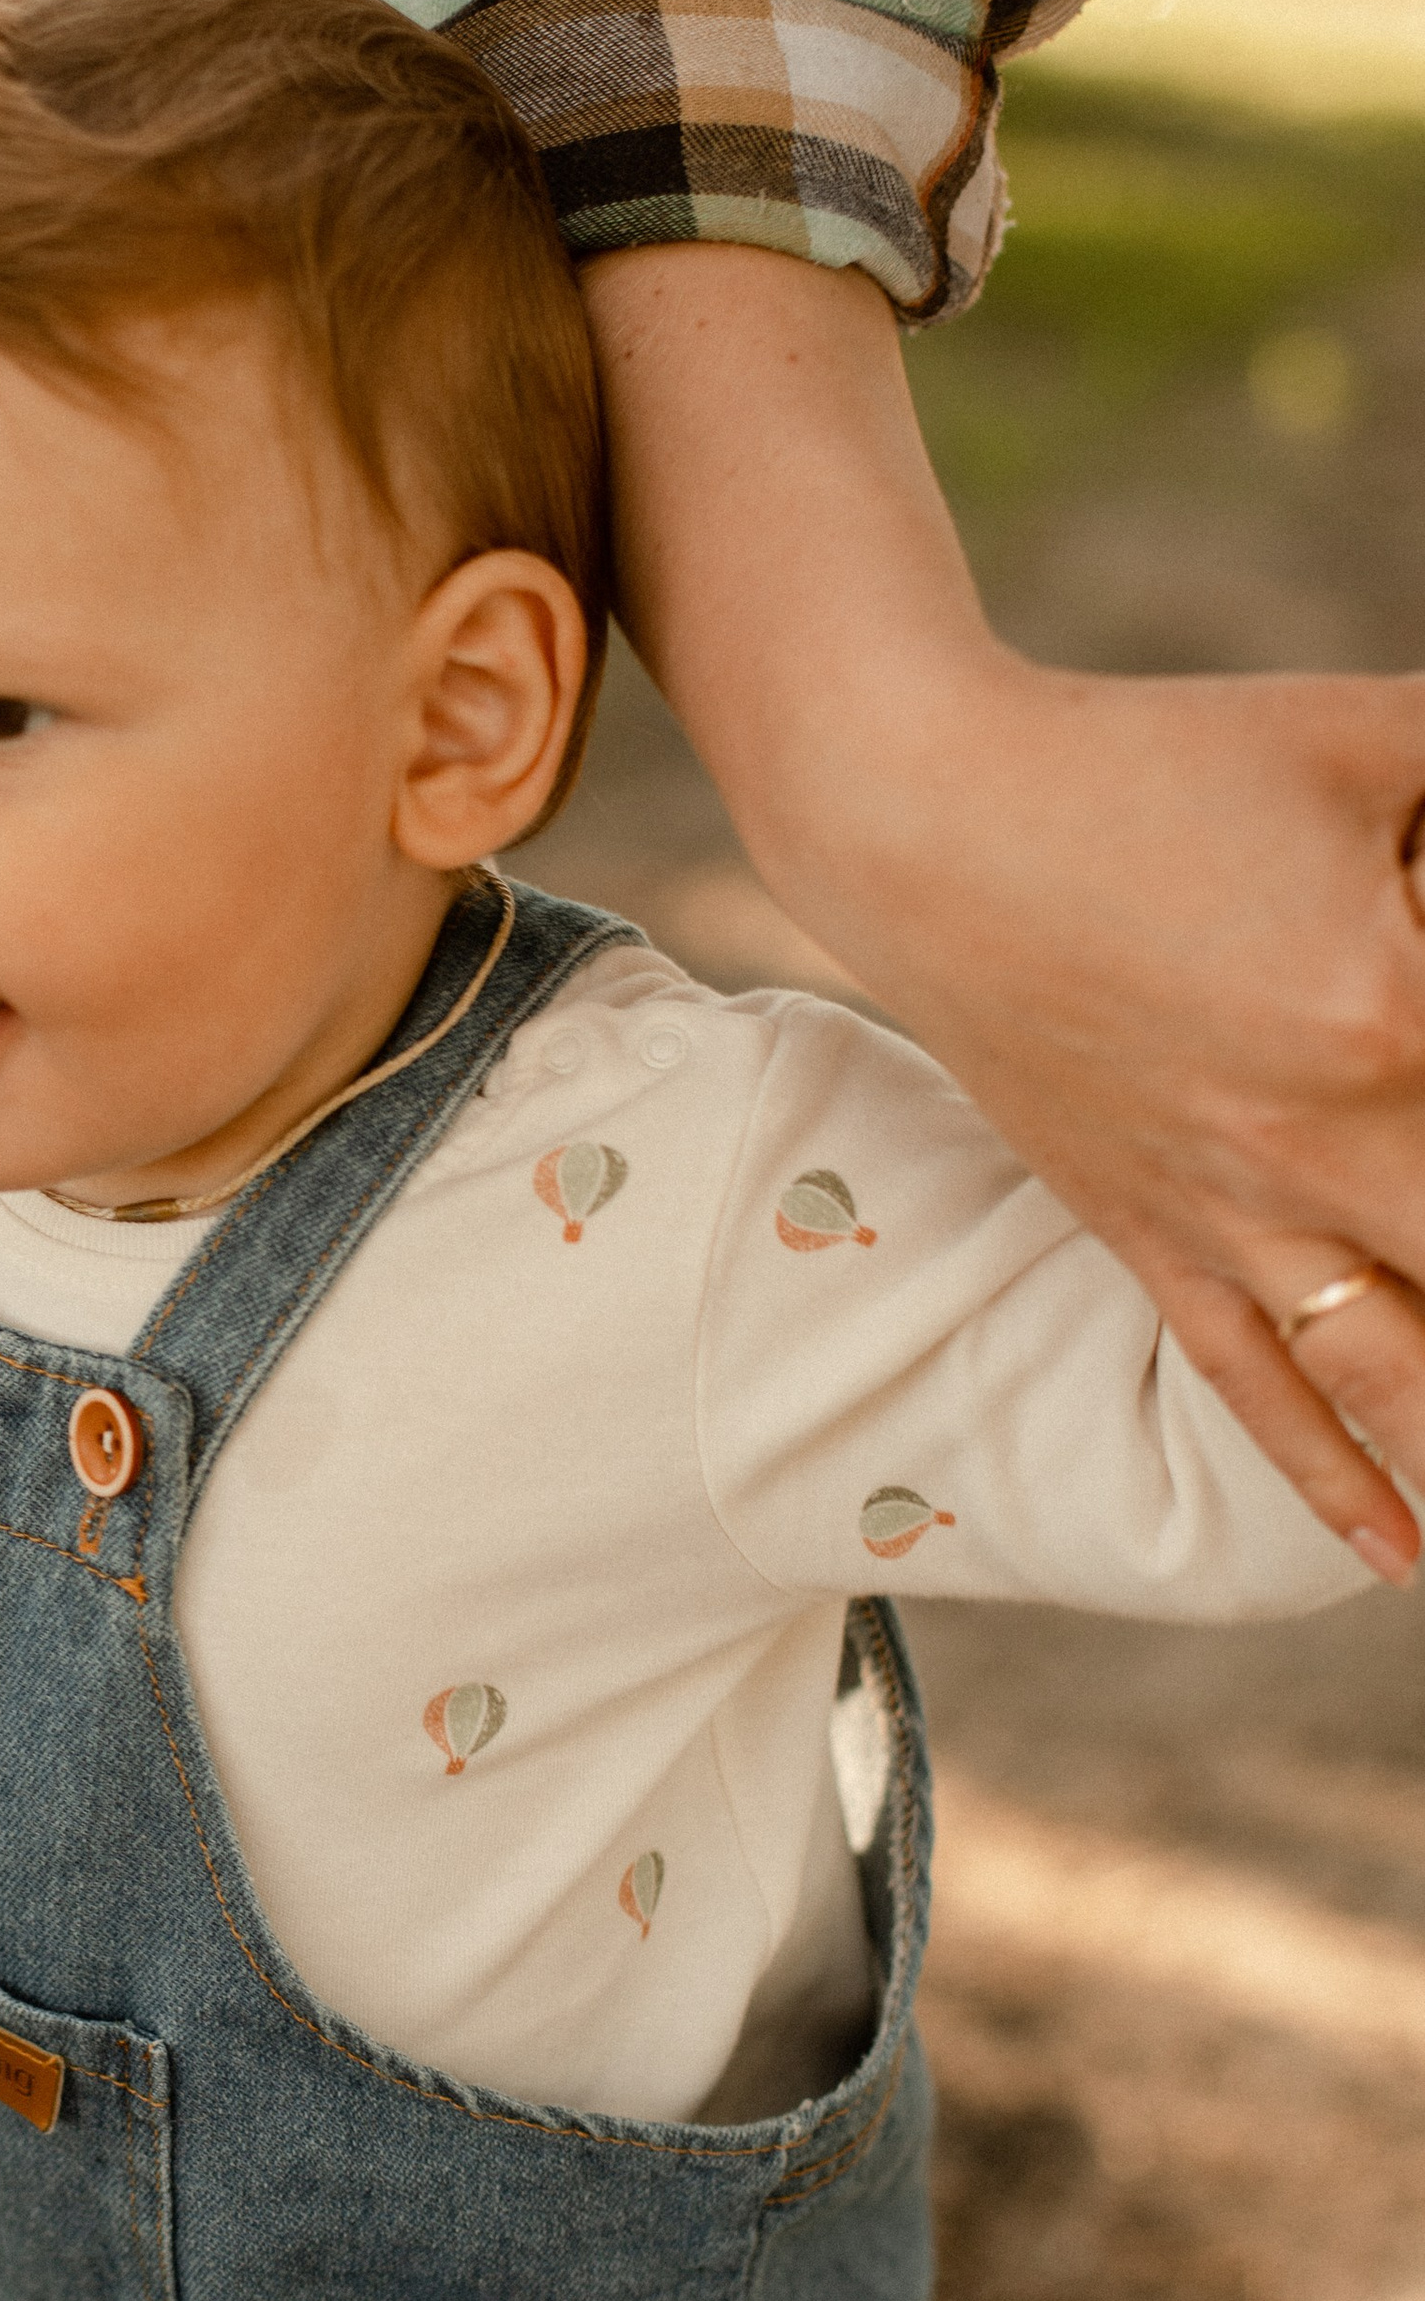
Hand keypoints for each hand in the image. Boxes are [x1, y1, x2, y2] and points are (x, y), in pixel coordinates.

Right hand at [584, 244, 1424, 1578]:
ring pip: (1402, 1379)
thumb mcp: (1378, 738)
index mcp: (1392, 1008)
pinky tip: (1411, 1562)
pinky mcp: (1150, 1234)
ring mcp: (1227, 1207)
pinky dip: (1337, 1486)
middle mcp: (1317, 1140)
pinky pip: (1255, 1391)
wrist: (923, 816)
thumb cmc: (1165, 757)